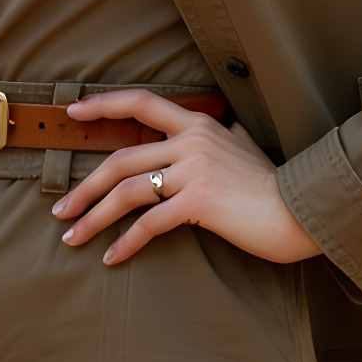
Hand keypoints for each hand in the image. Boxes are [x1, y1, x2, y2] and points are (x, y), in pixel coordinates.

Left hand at [49, 89, 321, 265]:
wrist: (299, 210)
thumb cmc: (273, 184)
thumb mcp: (248, 146)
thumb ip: (231, 136)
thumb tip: (231, 127)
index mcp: (198, 124)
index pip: (142, 103)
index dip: (104, 105)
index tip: (72, 113)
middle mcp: (191, 140)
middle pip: (121, 159)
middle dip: (85, 187)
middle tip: (61, 210)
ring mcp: (194, 169)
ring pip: (127, 190)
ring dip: (94, 216)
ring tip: (73, 237)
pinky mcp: (199, 200)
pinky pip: (149, 222)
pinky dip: (126, 242)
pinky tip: (112, 257)